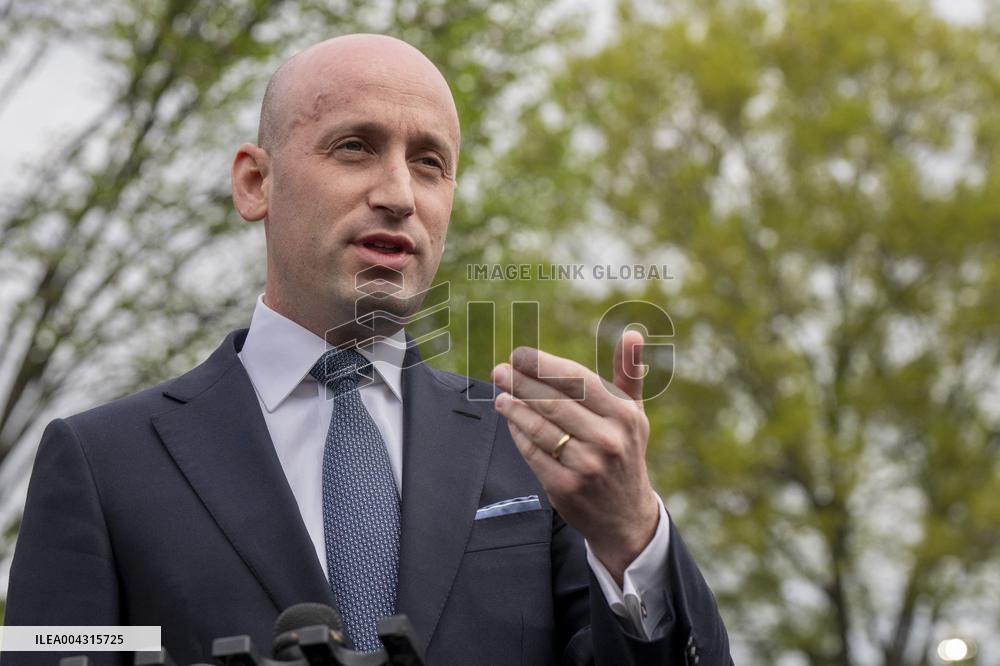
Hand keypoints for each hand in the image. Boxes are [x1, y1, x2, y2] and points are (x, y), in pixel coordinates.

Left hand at [491, 330, 659, 584]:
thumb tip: (631, 333)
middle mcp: (608, 439)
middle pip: (553, 402)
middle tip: (500, 370)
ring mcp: (586, 465)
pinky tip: (509, 420)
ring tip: (500, 394)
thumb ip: (629, 372)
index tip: (519, 353)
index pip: (577, 380)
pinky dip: (518, 433)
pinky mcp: (565, 487)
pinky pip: (533, 453)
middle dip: (521, 382)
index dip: (544, 364)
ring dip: (514, 407)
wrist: (625, 516)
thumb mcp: (634, 413)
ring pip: (539, 427)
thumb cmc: (624, 451)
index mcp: (624, 414)